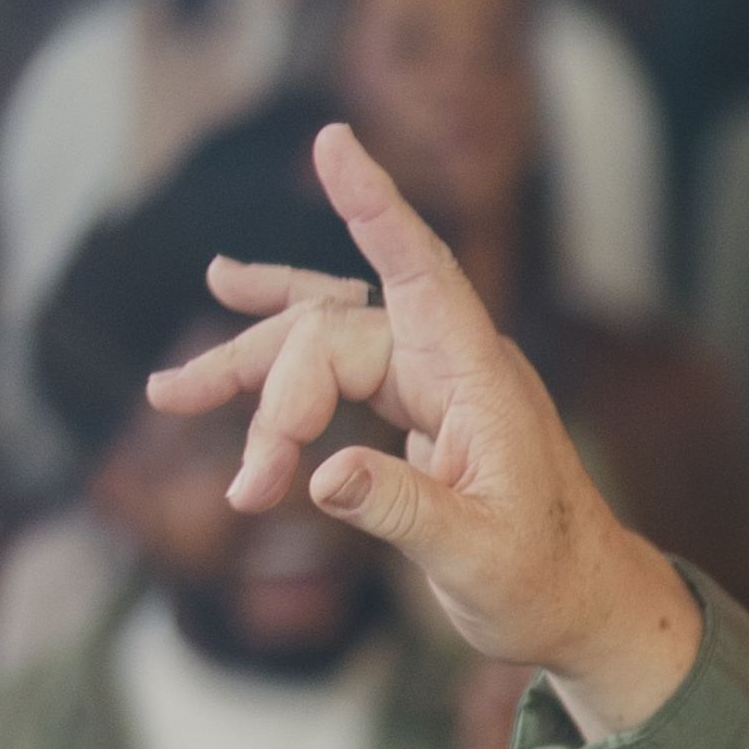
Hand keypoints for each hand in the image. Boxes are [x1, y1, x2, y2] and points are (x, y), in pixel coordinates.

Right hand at [156, 121, 703, 735]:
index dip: (376, 207)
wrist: (581, 605)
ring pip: (323, 344)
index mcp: (479, 378)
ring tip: (168, 392)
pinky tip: (234, 354)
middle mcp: (452, 363)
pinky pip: (335, 371)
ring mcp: (431, 381)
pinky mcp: (414, 407)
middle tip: (241, 486)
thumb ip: (405, 513)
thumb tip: (323, 478)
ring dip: (249, 369)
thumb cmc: (545, 583)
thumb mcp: (479, 560)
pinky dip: (281, 381)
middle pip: (335, 331)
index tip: (334, 143)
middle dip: (270, 394)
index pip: (421, 271)